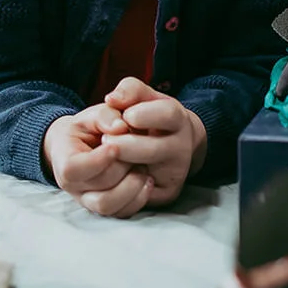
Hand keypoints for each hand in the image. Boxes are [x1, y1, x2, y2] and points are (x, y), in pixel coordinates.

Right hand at [42, 104, 152, 217]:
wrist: (78, 148)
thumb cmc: (85, 130)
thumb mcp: (90, 116)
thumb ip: (104, 116)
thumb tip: (120, 127)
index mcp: (64, 162)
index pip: (74, 169)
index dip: (97, 159)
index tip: (115, 145)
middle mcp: (74, 187)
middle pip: (99, 185)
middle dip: (122, 166)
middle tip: (135, 150)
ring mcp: (89, 201)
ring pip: (109, 205)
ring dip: (132, 185)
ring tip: (143, 167)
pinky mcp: (107, 208)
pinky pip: (122, 213)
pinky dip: (139, 198)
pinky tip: (148, 180)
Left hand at [101, 77, 207, 206]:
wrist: (173, 141)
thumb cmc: (151, 115)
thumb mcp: (144, 96)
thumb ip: (129, 90)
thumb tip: (111, 99)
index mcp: (178, 120)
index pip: (167, 115)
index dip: (143, 115)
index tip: (126, 116)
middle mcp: (182, 148)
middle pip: (154, 149)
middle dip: (125, 145)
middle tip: (105, 140)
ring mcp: (175, 173)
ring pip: (145, 176)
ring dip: (120, 167)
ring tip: (107, 156)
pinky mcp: (167, 193)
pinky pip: (141, 197)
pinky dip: (122, 188)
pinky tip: (112, 176)